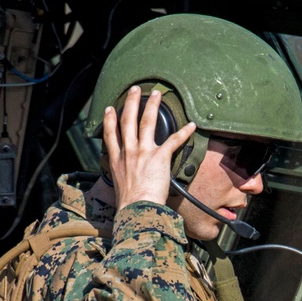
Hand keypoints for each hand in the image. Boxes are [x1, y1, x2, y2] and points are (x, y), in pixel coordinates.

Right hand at [102, 86, 196, 208]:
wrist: (137, 210)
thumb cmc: (129, 206)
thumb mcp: (119, 188)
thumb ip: (123, 178)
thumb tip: (128, 181)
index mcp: (116, 161)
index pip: (110, 134)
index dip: (110, 119)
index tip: (111, 109)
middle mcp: (128, 152)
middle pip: (128, 121)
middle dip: (131, 103)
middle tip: (135, 90)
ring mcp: (143, 152)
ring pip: (147, 122)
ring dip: (152, 106)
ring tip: (156, 94)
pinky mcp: (160, 157)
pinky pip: (174, 140)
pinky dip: (184, 132)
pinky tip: (191, 125)